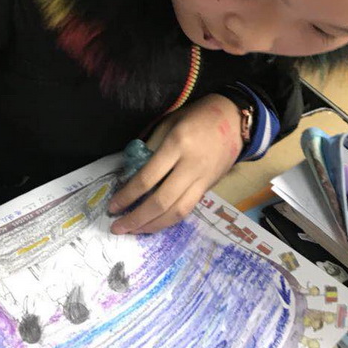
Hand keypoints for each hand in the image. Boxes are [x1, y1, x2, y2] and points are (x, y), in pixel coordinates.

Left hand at [107, 94, 242, 234]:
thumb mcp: (169, 122)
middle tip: (117, 227)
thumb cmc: (197, 116)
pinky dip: (169, 219)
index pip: (148, 178)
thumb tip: (130, 174)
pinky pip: (187, 208)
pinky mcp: (209, 188)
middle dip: (137, 219)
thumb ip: (150, 147)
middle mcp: (191, 166)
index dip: (128, 196)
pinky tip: (154, 223)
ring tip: (134, 231)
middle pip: (162, 201)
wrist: (235, 120)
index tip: (112, 206)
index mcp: (177, 144)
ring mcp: (202, 180)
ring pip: (177, 212)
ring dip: (153, 226)